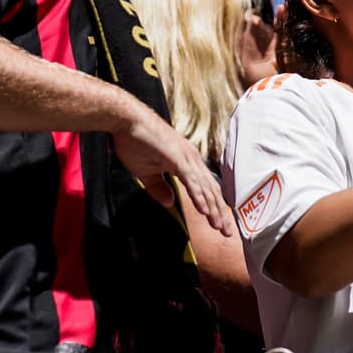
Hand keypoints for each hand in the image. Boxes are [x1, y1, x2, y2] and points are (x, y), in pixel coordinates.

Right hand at [112, 107, 234, 237]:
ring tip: (219, 226)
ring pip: (203, 187)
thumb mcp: (146, 172)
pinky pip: (191, 180)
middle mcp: (191, 158)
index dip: (213, 207)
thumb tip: (170, 202)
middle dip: (218, 213)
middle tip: (227, 232)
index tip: (220, 225)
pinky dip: (198, 196)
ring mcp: (185, 156)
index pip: (204, 188)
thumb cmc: (134, 141)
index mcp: (186, 161)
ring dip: (212, 208)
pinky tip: (204, 210)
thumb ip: (159, 188)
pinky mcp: (176, 156)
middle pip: (209, 190)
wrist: (126, 120)